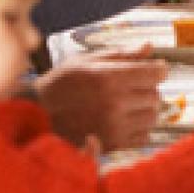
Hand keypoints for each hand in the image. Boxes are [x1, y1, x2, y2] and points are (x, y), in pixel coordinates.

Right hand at [37, 47, 167, 150]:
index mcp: (109, 78)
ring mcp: (114, 126)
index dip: (156, 70)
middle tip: (130, 89)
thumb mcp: (86, 61)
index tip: (151, 70)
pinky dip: (138, 128)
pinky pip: (143, 136)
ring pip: (152, 116)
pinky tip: (121, 121)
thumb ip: (121, 55)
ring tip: (125, 106)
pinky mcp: (112, 145)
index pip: (157, 73)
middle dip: (147, 90)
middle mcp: (115, 103)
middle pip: (156, 95)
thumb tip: (150, 47)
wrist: (36, 117)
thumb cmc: (60, 84)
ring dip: (144, 110)